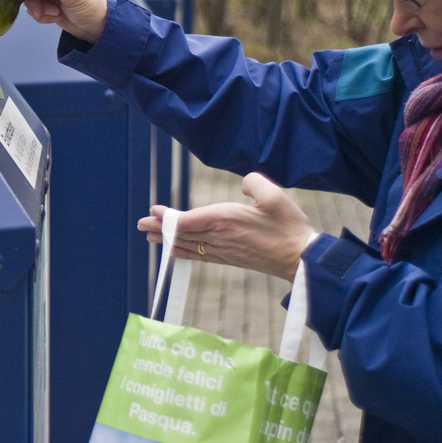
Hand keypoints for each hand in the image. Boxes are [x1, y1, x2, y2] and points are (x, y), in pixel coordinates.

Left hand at [137, 172, 315, 281]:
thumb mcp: (274, 196)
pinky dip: (183, 252)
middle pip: (183, 233)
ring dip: (167, 240)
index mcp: (226, 219)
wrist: (300, 259)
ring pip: (188, 245)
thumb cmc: (289, 227)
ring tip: (149, 236)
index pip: (188, 220)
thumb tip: (243, 184)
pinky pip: (199, 256)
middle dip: (160, 228)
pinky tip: (174, 252)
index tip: (154, 210)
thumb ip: (254, 183)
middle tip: (140, 223)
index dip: (168, 217)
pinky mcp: (229, 259)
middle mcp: (220, 237)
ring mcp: (223, 250)